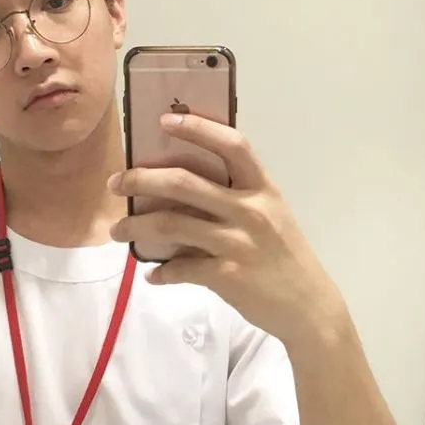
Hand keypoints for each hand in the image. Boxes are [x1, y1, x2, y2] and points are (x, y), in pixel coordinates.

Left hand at [108, 112, 342, 343]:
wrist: (308, 305)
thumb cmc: (284, 255)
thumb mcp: (270, 215)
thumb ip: (237, 197)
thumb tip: (181, 187)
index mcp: (262, 188)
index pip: (232, 145)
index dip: (198, 128)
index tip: (165, 119)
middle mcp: (251, 210)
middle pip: (184, 182)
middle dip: (141, 178)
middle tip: (116, 182)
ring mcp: (239, 243)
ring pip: (172, 223)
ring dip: (136, 226)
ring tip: (117, 231)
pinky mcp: (228, 276)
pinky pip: (181, 268)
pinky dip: (161, 272)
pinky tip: (152, 274)